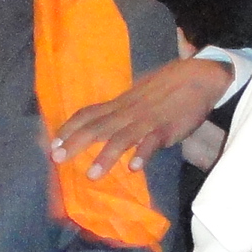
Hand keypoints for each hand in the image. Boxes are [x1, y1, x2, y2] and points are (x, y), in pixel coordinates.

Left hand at [48, 57, 234, 178]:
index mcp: (120, 104)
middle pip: (96, 127)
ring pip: (122, 138)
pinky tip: (134, 167)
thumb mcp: (138, 95)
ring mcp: (147, 120)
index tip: (52, 143)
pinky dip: (143, 154)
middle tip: (57, 159)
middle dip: (75, 143)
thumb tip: (104, 122)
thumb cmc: (167, 88)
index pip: (88, 114)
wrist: (198, 77)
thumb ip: (121, 110)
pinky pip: (152, 141)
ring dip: (106, 156)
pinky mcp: (167, 128)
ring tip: (92, 175)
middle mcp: (128, 111)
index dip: (69, 128)